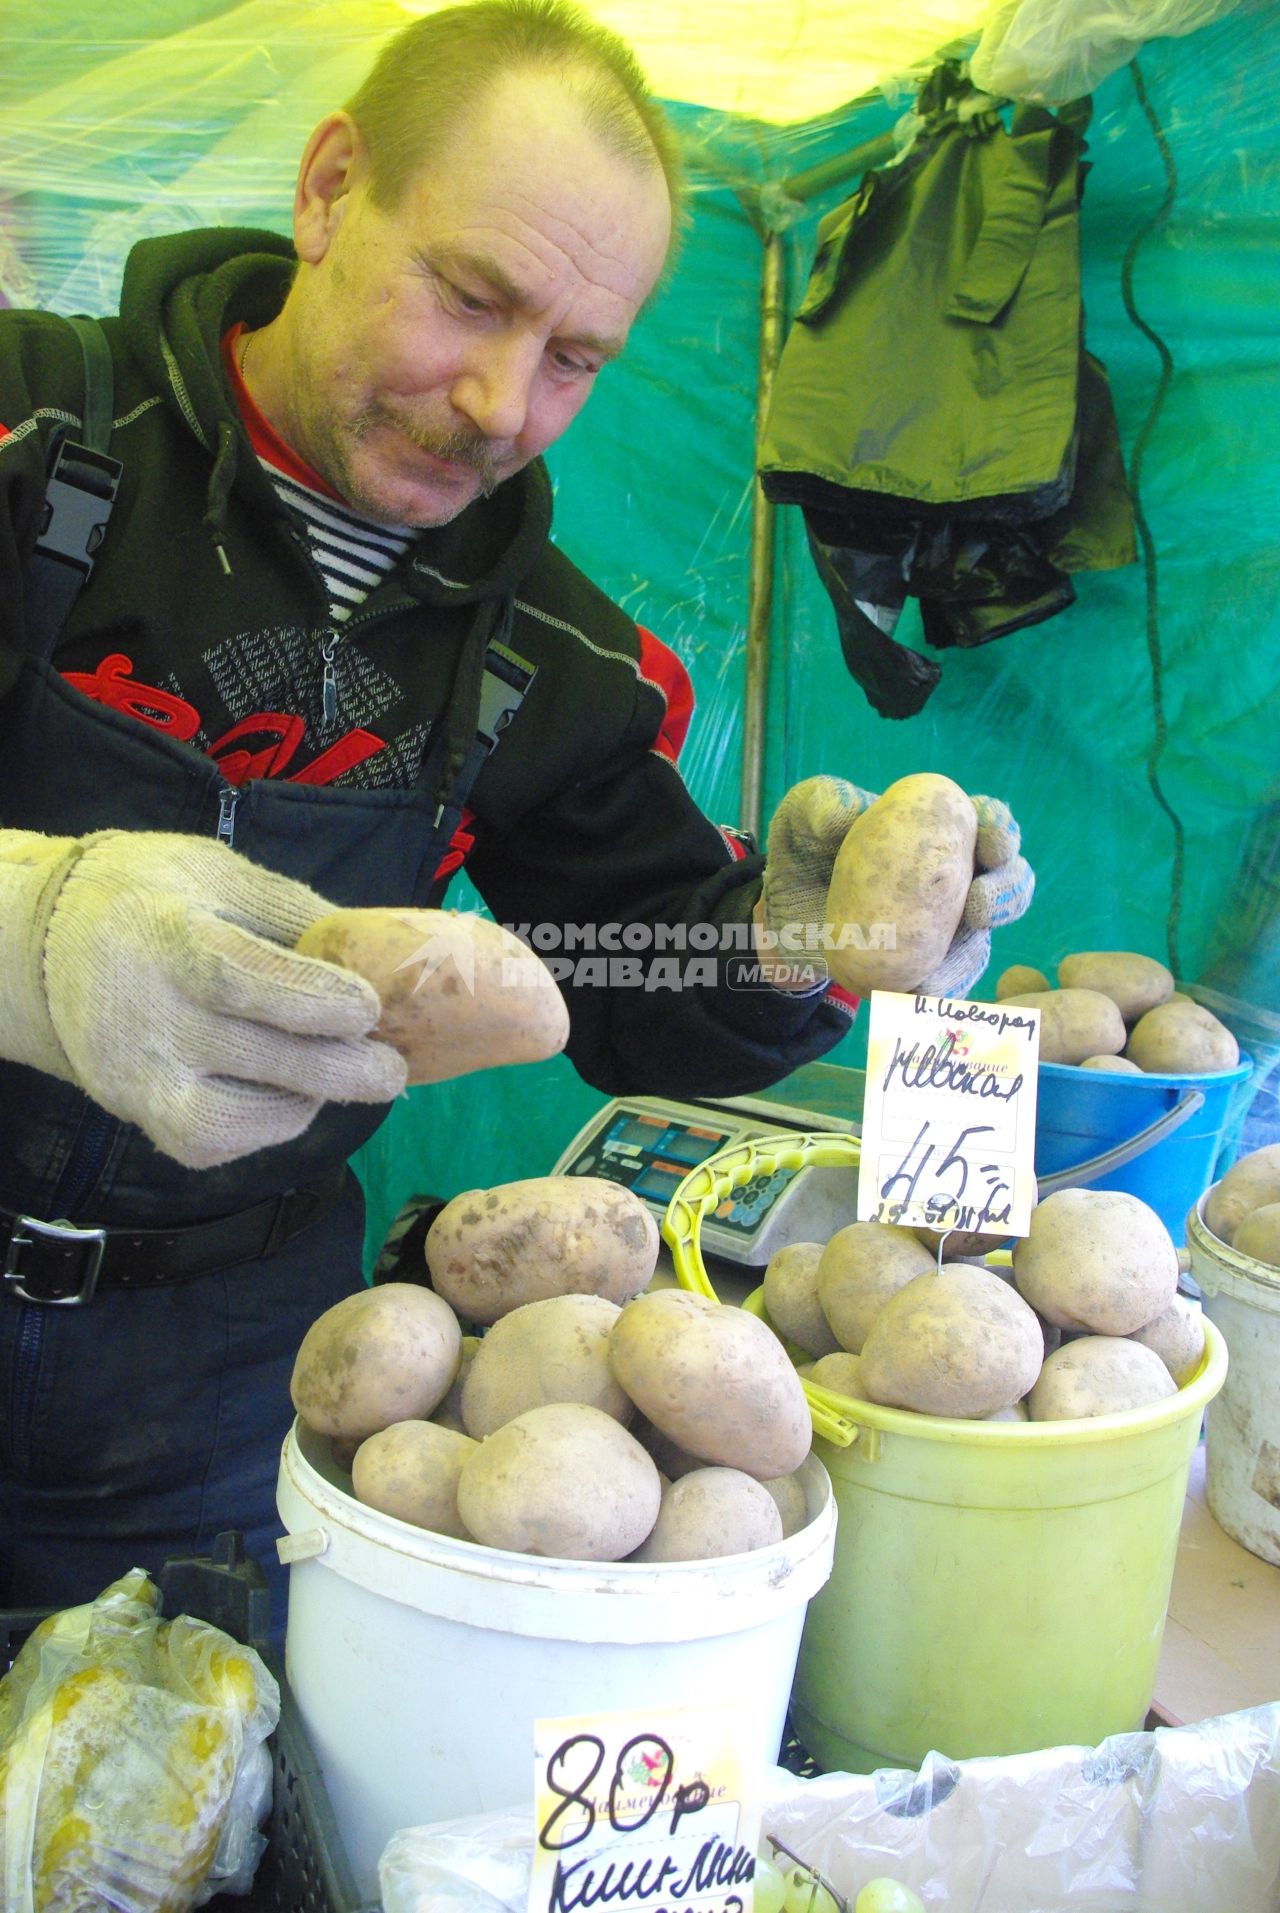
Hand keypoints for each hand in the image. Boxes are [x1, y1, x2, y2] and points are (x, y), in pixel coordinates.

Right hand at [0, 829, 405, 1167]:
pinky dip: (262, 1129)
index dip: (311, 999)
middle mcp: (146, 1017)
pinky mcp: (137, 1114)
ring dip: (301, 1105)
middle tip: (392, 1071)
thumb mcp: (218, 873)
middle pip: (249, 1059)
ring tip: (339, 1077)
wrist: (52, 948)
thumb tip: (379, 953)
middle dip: (337, 1071)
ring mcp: (136, 1077)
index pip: (238, 980)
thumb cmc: (152, 898)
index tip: (369, 1009)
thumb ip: (294, 913)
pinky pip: (209, 1144)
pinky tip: (289, 1095)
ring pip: (228, 1122)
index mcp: (166, 937)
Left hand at [759, 778, 1033, 996]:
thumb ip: (823, 803)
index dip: (1000, 831)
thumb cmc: (806, 849)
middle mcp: (956, 876)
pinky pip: (946, 983)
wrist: (783, 912)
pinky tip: (919, 998)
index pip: (986, 822)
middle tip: (977, 906)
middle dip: (1007, 894)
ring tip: (940, 972)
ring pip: (980, 941)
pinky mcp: (928, 966)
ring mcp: (947, 926)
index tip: (990, 846)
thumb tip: (848, 813)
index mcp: (940, 827)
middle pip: (1007, 882)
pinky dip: (939, 992)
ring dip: (970, 957)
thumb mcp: (803, 816)